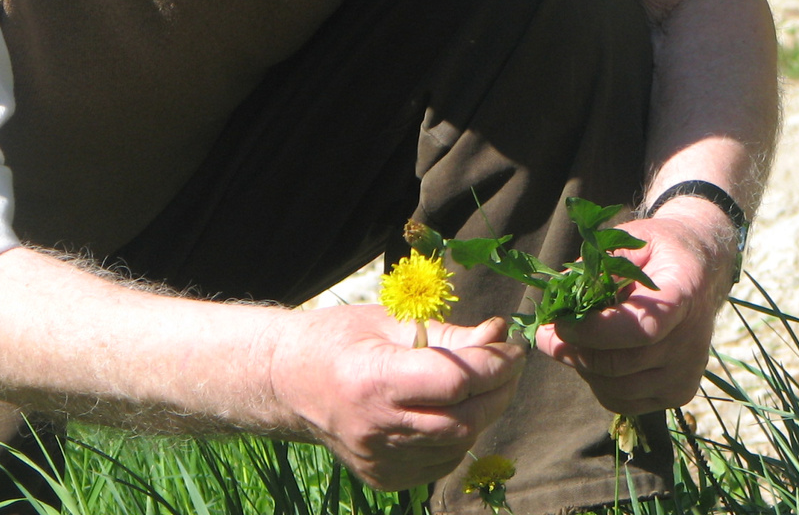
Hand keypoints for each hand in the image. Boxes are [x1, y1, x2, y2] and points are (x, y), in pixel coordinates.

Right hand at [266, 305, 522, 490]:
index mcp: (373, 380)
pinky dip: (458, 434)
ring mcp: (380, 460)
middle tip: (509, 364)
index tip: (511, 345)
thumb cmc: (338, 339)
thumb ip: (448, 334)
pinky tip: (450, 409)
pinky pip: (441, 461)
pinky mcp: (385, 478)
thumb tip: (499, 335)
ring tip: (483, 383)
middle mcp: (375, 428)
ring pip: (459, 444)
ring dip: (483, 413)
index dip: (494, 363)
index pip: (455, 381)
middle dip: (499, 390)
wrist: (287, 383)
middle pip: (464, 419)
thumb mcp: (390, 321)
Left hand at [534, 208, 737, 412]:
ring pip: (616, 388)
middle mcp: (691, 341)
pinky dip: (598, 384)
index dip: (593, 332)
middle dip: (572, 350)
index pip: (639, 328)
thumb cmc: (658, 251)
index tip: (559, 322)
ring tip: (572, 341)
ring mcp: (686, 373)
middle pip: (620, 364)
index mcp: (683, 295)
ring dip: (583, 368)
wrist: (701, 270)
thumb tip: (558, 295)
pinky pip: (624, 402)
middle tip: (543, 335)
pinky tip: (593, 358)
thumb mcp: (631, 241)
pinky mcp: (678, 393)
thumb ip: (596, 266)